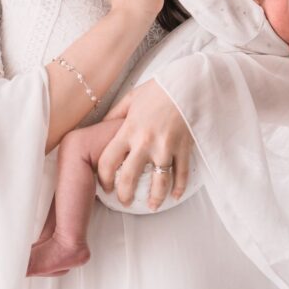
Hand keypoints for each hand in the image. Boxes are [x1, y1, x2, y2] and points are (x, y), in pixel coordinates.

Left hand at [97, 79, 192, 209]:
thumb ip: (115, 115)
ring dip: (155, 198)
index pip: (108, 161)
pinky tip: (175, 195)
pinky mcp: (184, 147)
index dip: (104, 178)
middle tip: (124, 201)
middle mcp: (145, 141)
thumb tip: (101, 128)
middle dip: (124, 194)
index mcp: (129, 129)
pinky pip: (182, 173)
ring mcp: (166, 146)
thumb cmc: (158, 89)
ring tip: (152, 205)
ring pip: (158, 182)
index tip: (106, 185)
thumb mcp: (131, 98)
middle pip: (129, 177)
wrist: (188, 83)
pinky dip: (179, 187)